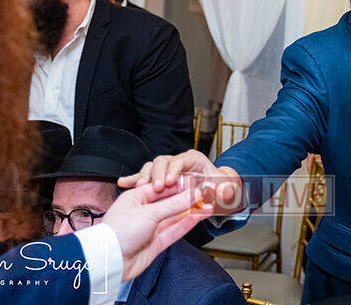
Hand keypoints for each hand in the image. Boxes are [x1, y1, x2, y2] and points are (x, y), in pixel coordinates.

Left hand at [102, 183, 211, 280]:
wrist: (109, 261)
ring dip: (190, 211)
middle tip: (204, 193)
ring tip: (206, 205)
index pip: (162, 187)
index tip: (194, 183)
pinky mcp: (156, 242)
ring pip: (174, 216)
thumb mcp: (149, 213)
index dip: (179, 185)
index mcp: (136, 197)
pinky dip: (187, 223)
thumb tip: (192, 195)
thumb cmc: (118, 233)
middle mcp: (144, 211)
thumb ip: (173, 204)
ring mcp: (150, 227)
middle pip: (170, 202)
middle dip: (187, 198)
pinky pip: (175, 230)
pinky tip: (198, 217)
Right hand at [118, 149, 242, 213]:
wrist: (213, 189)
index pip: (180, 160)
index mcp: (194, 159)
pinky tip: (124, 182)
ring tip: (140, 187)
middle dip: (158, 173)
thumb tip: (226, 191)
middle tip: (157, 187)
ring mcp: (167, 169)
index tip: (170, 181)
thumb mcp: (223, 188)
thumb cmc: (217, 187)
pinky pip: (144, 177)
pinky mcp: (158, 179)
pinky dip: (134, 179)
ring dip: (145, 176)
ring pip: (152, 167)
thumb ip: (225, 190)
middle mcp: (178, 162)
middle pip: (163, 161)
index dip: (174, 169)